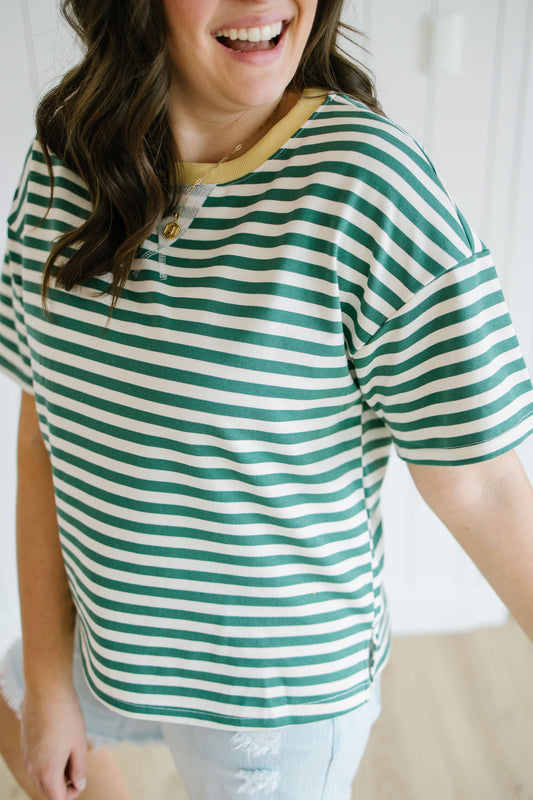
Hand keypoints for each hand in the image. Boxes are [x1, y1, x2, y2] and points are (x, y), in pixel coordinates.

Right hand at [21, 685, 87, 799]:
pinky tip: (59, 738)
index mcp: (46, 772)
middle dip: (63, 783)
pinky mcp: (25, 742)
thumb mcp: (79, 744)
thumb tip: (78, 785)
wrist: (46, 689)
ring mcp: (26, 755)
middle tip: (77, 762)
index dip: (73, 792)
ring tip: (70, 747)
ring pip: (40, 775)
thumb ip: (79, 769)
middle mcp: (32, 767)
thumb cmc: (66, 716)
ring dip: (55, 770)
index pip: (58, 799)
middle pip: (47, 790)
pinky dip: (47, 758)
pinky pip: (36, 760)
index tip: (82, 775)